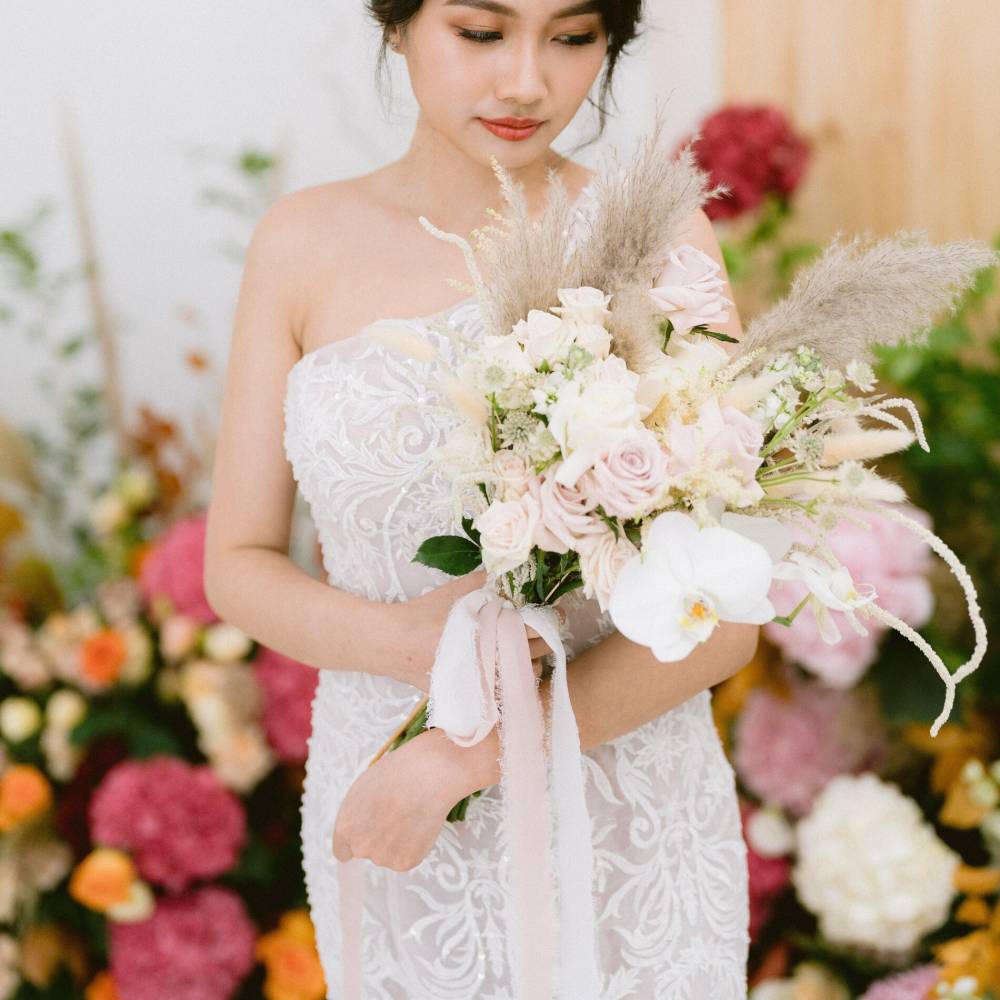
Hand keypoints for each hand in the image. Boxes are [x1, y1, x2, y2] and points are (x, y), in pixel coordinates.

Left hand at [332, 728, 470, 870]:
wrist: (426, 776)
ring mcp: (383, 857)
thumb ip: (356, 814)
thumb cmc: (396, 774)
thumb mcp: (362, 788)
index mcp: (346, 828)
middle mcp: (360, 847)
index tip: (369, 832)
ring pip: (389, 854)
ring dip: (398, 841)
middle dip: (379, 838)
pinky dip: (415, 844)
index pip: (343, 851)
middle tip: (396, 814)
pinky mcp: (405, 862)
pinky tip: (420, 823)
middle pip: (368, 851)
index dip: (358, 840)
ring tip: (411, 814)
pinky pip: (409, 856)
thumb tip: (362, 823)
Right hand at [395, 570, 562, 694]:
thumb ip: (483, 582)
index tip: (559, 615)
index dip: (549, 620)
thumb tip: (508, 573)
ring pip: (523, 677)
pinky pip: (505, 694)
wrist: (392, 644)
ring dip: (532, 664)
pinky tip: (513, 673)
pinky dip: (514, 683)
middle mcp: (487, 659)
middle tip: (547, 632)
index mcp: (486, 632)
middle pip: (532, 653)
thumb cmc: (423, 615)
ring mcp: (480, 682)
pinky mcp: (472, 697)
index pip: (532, 628)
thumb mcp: (454, 592)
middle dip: (544, 641)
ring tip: (531, 652)